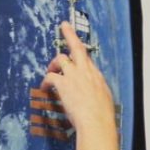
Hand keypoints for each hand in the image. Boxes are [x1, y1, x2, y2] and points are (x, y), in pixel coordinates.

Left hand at [41, 21, 115, 135]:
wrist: (97, 124)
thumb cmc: (102, 118)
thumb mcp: (105, 102)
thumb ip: (97, 92)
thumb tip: (92, 94)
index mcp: (97, 78)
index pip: (87, 60)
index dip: (81, 54)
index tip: (78, 47)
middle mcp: (86, 72)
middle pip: (77, 47)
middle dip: (70, 34)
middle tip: (64, 26)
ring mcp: (74, 76)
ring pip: (61, 58)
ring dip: (54, 64)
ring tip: (50, 71)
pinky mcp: (63, 83)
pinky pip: (50, 76)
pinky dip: (45, 81)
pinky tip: (44, 87)